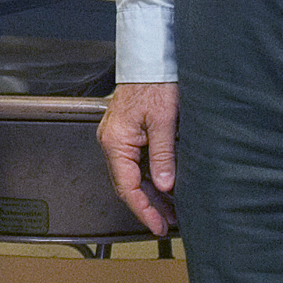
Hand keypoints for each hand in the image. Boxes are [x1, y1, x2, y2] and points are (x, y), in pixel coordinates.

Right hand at [98, 81, 178, 236]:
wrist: (150, 57)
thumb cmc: (155, 81)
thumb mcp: (165, 120)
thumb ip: (164, 154)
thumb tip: (166, 185)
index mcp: (115, 141)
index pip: (127, 187)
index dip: (143, 210)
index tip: (158, 225)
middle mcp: (112, 142)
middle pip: (128, 185)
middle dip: (149, 206)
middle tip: (169, 223)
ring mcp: (118, 138)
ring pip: (133, 176)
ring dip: (151, 194)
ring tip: (171, 210)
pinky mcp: (128, 134)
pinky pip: (136, 164)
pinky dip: (150, 178)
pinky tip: (165, 187)